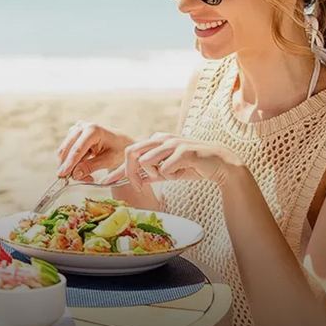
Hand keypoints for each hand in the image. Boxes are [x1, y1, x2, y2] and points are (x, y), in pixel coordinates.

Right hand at [54, 120, 138, 182]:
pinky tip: (82, 168)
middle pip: (67, 148)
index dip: (69, 163)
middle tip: (70, 180)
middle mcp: (83, 126)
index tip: (62, 174)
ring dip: (70, 165)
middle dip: (67, 165)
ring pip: (65, 150)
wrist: (122, 142)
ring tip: (85, 177)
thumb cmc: (119, 150)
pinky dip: (72, 161)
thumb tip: (74, 175)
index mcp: (94, 130)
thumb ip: (90, 167)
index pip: (77, 149)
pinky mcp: (74, 134)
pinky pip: (67, 149)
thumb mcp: (108, 161)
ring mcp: (77, 129)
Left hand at [119, 133, 243, 191]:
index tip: (106, 182)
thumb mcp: (168, 172)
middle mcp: (161, 139)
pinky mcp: (184, 151)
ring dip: (154, 174)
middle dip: (130, 172)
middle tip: (138, 186)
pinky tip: (181, 172)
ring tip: (170, 175)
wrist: (219, 164)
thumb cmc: (192, 166)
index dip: (118, 169)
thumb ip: (151, 174)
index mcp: (156, 141)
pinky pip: (165, 168)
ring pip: (146, 161)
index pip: (130, 152)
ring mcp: (172, 143)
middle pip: (132, 152)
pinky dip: (169, 174)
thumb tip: (134, 180)